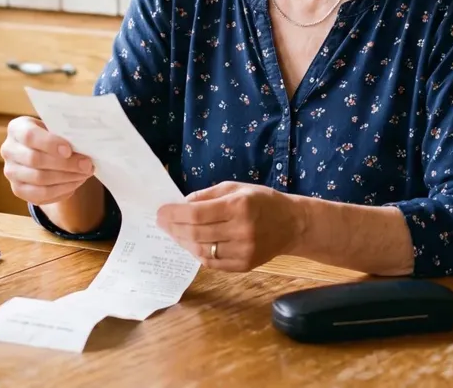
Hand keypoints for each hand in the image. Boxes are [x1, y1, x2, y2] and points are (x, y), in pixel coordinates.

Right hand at [0, 115, 95, 204]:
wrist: (43, 152)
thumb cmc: (52, 136)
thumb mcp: (56, 128)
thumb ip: (65, 134)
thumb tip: (85, 144)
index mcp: (17, 129)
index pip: (29, 136)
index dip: (50, 144)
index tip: (69, 150)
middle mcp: (9, 150)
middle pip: (35, 160)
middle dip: (65, 164)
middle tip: (87, 165)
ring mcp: (11, 172)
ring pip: (39, 179)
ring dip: (66, 178)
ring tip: (84, 174)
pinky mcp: (18, 189)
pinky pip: (40, 195)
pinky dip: (61, 191)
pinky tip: (75, 183)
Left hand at [156, 182, 304, 271]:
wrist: (292, 224)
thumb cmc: (262, 201)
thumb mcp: (236, 188)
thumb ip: (207, 195)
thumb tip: (181, 204)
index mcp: (238, 206)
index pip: (196, 213)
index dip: (174, 214)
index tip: (160, 212)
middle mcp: (241, 230)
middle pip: (196, 233)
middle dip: (173, 228)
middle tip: (161, 223)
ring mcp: (243, 251)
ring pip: (201, 251)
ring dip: (183, 242)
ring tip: (174, 233)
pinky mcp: (244, 265)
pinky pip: (212, 263)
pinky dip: (197, 254)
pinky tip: (191, 244)